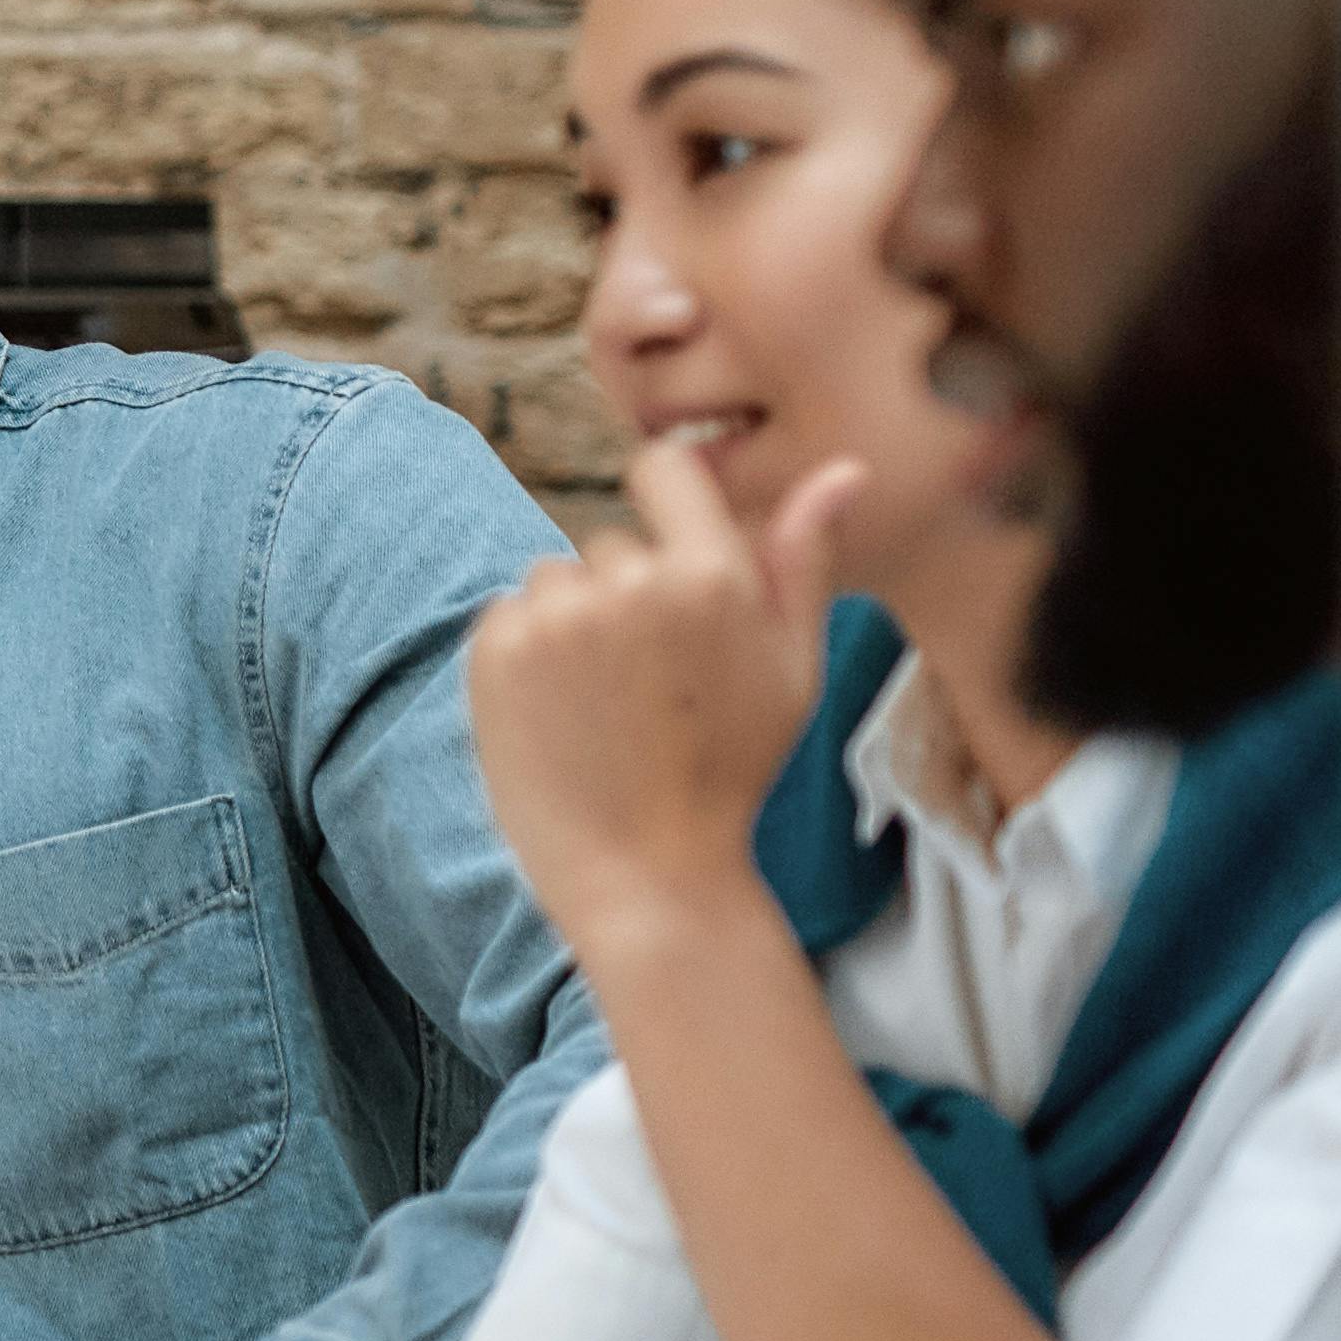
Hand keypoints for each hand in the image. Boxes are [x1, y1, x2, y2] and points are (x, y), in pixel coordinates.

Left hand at [465, 435, 862, 962]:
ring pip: (555, 578)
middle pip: (610, 544)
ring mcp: (554, 617)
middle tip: (651, 687)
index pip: (663, 469)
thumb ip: (805, 558)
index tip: (668, 557)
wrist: (647, 872)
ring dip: (572, 623)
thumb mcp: (792, 666)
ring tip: (605, 706)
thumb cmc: (732, 769)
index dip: (666, 504)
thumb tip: (845, 468)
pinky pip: (507, 614)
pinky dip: (525, 653)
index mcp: (712, 575)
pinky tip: (561, 714)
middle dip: (628, 596)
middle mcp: (629, 584)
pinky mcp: (494, 650)